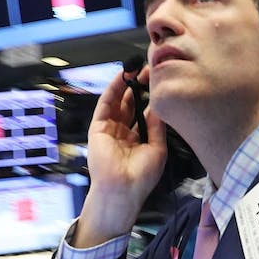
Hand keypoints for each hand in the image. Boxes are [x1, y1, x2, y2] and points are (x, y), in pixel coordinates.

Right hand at [74, 66, 166, 247]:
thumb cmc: (141, 176)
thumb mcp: (157, 148)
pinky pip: (105, 105)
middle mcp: (123, 132)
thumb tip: (160, 106)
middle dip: (139, 87)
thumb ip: (157, 126)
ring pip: (118, 101)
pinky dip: (113, 90)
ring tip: (137, 68)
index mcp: (138, 139)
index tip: (159, 82)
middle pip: (131, 103)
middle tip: (149, 70)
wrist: (123, 190)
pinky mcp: (98, 128)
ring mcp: (110, 129)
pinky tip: (122, 77)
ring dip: (126, 84)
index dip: (150, 97)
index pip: (144, 112)